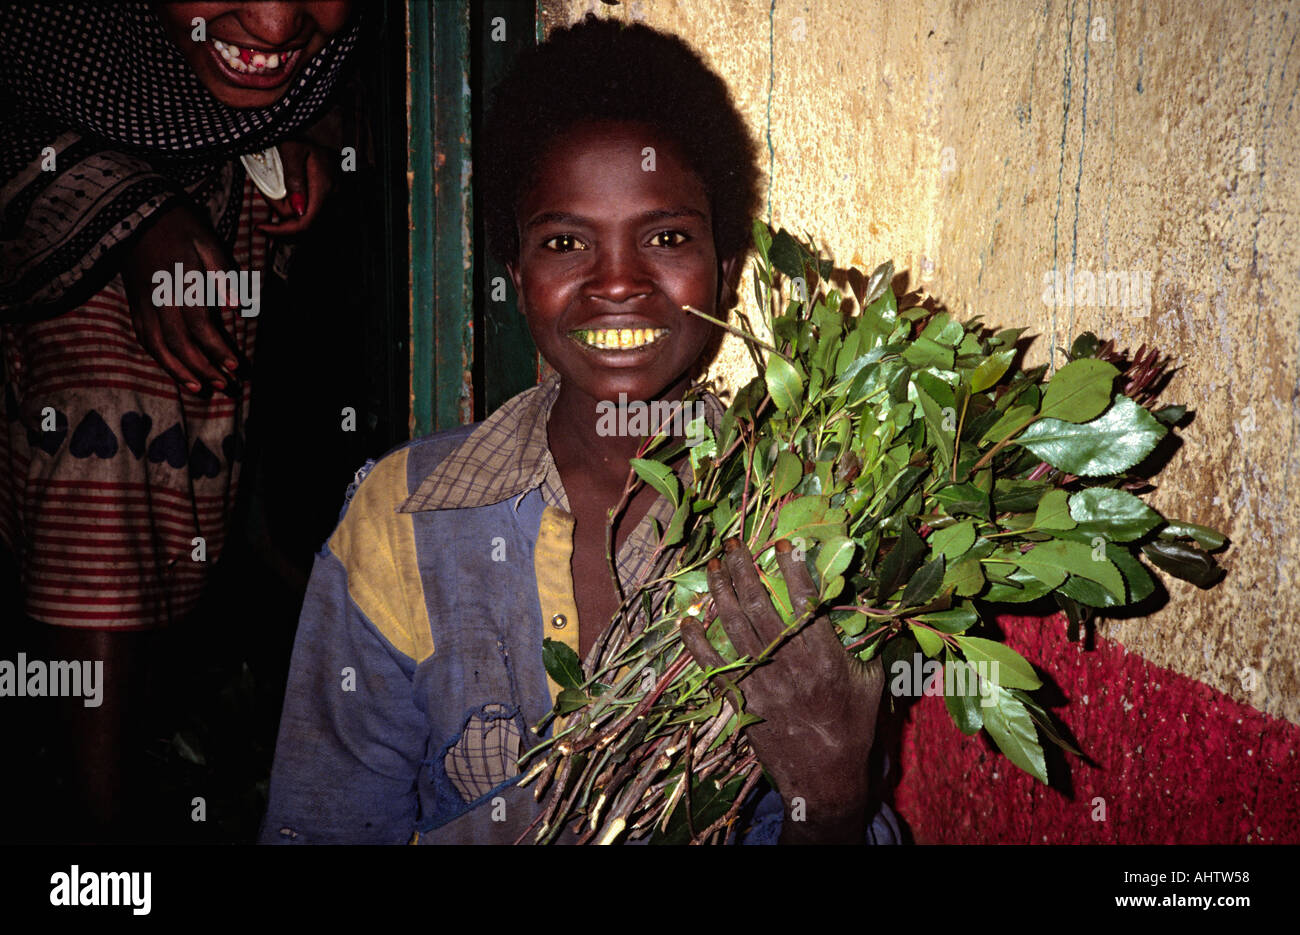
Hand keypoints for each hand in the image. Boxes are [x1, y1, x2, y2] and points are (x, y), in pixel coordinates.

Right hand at [120, 201, 245, 394]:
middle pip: (180, 344)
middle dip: (203, 368)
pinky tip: (175, 370)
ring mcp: (143, 304)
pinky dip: (159, 357)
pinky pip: (144, 338)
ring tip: (199, 389)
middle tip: (224, 385)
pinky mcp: (135, 304)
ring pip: (158, 347)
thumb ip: (223, 274)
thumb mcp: (207, 241)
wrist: (135, 214)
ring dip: (179, 371)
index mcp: (180, 285)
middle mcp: (158, 300)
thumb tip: (239, 306)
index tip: (235, 366)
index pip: (200, 327)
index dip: (217, 350)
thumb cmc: (179, 226)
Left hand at [255, 140, 335, 235]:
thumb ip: (294, 181)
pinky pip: (314, 213)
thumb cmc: (297, 133)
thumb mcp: (290, 151)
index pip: (305, 222)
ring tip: (272, 199)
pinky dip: (297, 214)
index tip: (261, 228)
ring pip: (310, 221)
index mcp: (324, 185)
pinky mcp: (333, 195)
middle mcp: (334, 194)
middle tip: (264, 202)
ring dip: (288, 217)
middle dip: (282, 220)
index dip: (282, 231)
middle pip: (306, 224)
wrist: (313, 124)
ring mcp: (336, 196)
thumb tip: (298, 211)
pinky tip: (285, 204)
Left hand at [679, 537, 884, 843]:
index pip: (804, 600)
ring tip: (712, 564)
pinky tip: (687, 618)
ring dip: (720, 591)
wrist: (825, 778)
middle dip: (744, 569)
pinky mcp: (741, 699)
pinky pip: (712, 665)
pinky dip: (696, 641)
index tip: (782, 542)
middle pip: (759, 605)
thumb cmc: (853, 727)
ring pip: (733, 626)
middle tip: (734, 543)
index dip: (792, 567)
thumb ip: (874, 645)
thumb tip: (890, 612)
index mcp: (823, 656)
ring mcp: (760, 681)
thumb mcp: (873, 683)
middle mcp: (788, 663)